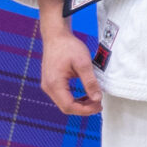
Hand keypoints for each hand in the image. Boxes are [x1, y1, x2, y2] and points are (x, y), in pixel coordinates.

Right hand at [32, 0, 101, 116]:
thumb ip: (90, 82)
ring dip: (80, 104)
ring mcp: (48, 85)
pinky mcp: (51, 83)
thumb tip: (97, 98)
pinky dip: (75, 99)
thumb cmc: (68, 46)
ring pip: (64, 103)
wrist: (56, 36)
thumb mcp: (83, 63)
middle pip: (66, 107)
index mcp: (54, 84)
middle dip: (83, 109)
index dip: (85, 110)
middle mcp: (48, 87)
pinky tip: (85, 95)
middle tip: (99, 104)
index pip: (69, 106)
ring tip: (94, 100)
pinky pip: (63, 96)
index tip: (99, 106)